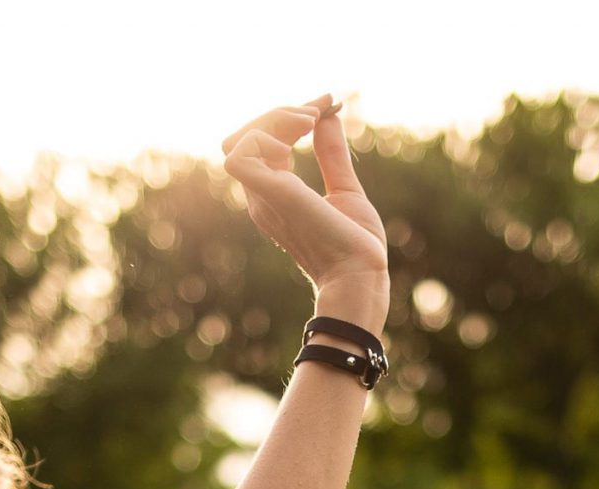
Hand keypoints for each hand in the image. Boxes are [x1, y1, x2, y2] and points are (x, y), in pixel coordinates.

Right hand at [221, 97, 390, 329]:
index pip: (262, 143)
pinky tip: (297, 141)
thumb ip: (331, 155)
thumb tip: (329, 117)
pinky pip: (239, 154)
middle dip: (281, 112)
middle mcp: (261, 195)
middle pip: (244, 137)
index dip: (292, 115)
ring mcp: (261, 197)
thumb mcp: (344, 188)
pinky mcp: (268, 196)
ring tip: (310, 121)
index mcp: (274, 194)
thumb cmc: (355, 245)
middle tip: (321, 109)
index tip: (329, 103)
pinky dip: (264, 136)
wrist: (360, 274)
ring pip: (239, 139)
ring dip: (274, 118)